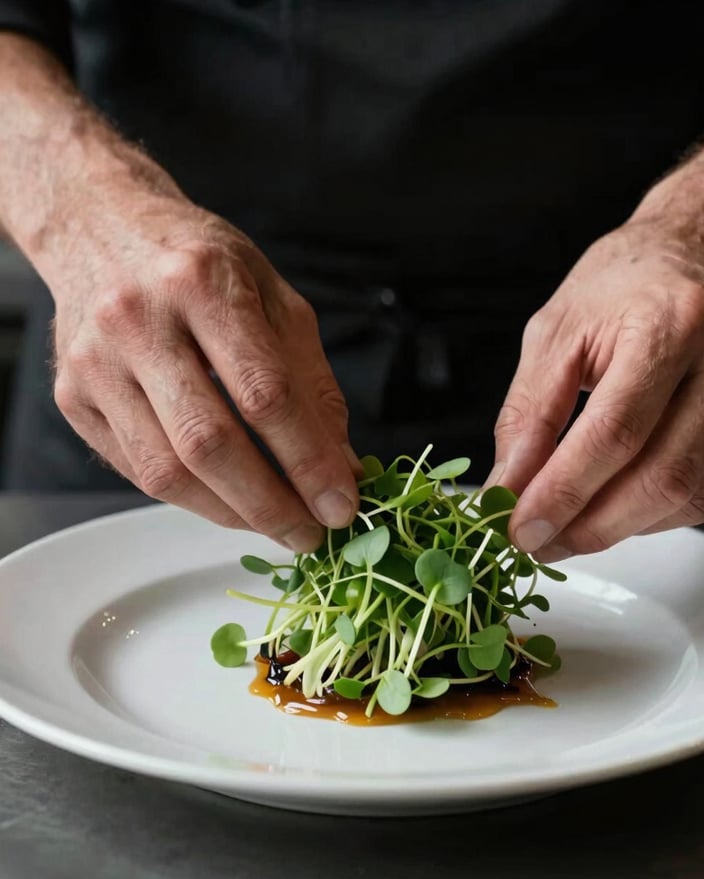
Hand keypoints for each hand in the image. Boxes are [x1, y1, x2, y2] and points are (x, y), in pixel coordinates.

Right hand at [50, 191, 359, 550]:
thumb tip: (341, 467)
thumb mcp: (275, 298)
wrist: (102, 229)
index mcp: (201, 283)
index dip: (308, 461)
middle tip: (312, 535)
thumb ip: (312, 381)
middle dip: (271, 505)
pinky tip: (229, 500)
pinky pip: (137, 471)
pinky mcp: (72, 397)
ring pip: (166, 472)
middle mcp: (138, 321)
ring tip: (276, 525)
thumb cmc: (201, 263)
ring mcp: (95, 363)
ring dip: (231, 514)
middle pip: (210, 443)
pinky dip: (193, 499)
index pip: (265, 394)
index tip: (342, 506)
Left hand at [488, 218, 703, 561]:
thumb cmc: (630, 278)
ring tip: (568, 529)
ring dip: (620, 528)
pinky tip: (615, 508)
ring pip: (688, 496)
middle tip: (538, 541)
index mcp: (671, 324)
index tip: (519, 527)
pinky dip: (653, 515)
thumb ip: (529, 412)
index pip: (614, 433)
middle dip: (590, 526)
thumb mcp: (558, 330)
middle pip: (660, 478)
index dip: (562, 493)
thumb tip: (509, 484)